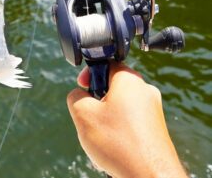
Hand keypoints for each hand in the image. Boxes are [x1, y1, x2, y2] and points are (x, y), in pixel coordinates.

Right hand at [67, 62, 186, 177]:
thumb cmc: (118, 143)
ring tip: (99, 139)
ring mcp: (153, 110)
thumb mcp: (82, 113)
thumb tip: (78, 95)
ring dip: (104, 119)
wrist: (150, 176)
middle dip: (95, 102)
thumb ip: (75, 96)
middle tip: (88, 117)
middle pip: (112, 87)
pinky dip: (116, 131)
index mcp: (129, 80)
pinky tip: (111, 149)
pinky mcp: (155, 128)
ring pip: (118, 107)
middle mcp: (145, 91)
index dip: (90, 74)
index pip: (106, 63)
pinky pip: (129, 122)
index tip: (82, 86)